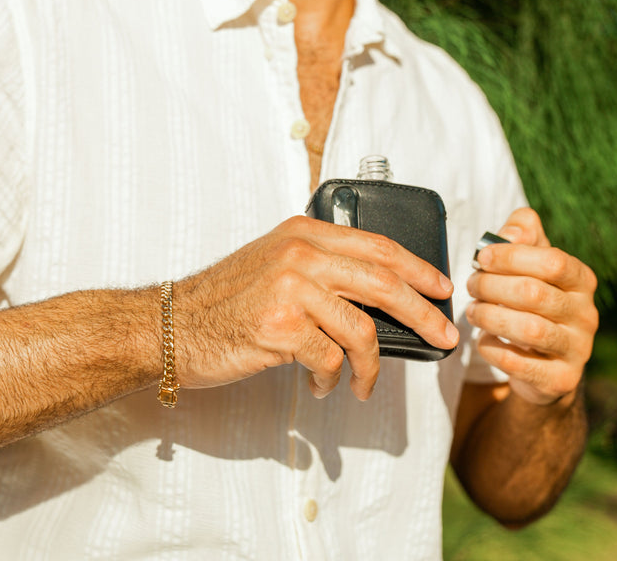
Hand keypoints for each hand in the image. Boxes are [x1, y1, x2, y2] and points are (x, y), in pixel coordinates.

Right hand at [171, 216, 457, 400]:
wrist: (172, 325)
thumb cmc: (228, 299)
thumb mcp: (277, 263)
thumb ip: (324, 267)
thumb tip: (382, 297)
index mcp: (305, 232)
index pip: (378, 246)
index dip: (417, 268)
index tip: (441, 288)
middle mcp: (301, 253)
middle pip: (383, 282)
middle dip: (423, 313)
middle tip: (443, 336)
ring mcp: (291, 288)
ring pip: (362, 329)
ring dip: (371, 366)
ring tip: (363, 385)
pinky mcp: (281, 326)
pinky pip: (330, 358)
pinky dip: (333, 378)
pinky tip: (323, 384)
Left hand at [465, 208, 597, 405]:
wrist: (545, 362)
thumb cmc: (533, 299)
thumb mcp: (530, 261)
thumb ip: (522, 234)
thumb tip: (509, 234)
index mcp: (581, 280)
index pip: (552, 261)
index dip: (512, 257)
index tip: (481, 258)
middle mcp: (586, 314)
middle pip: (535, 294)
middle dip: (492, 287)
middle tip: (471, 286)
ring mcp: (578, 349)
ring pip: (530, 330)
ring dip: (491, 317)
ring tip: (474, 312)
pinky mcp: (561, 379)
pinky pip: (521, 364)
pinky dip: (494, 350)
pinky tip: (484, 340)